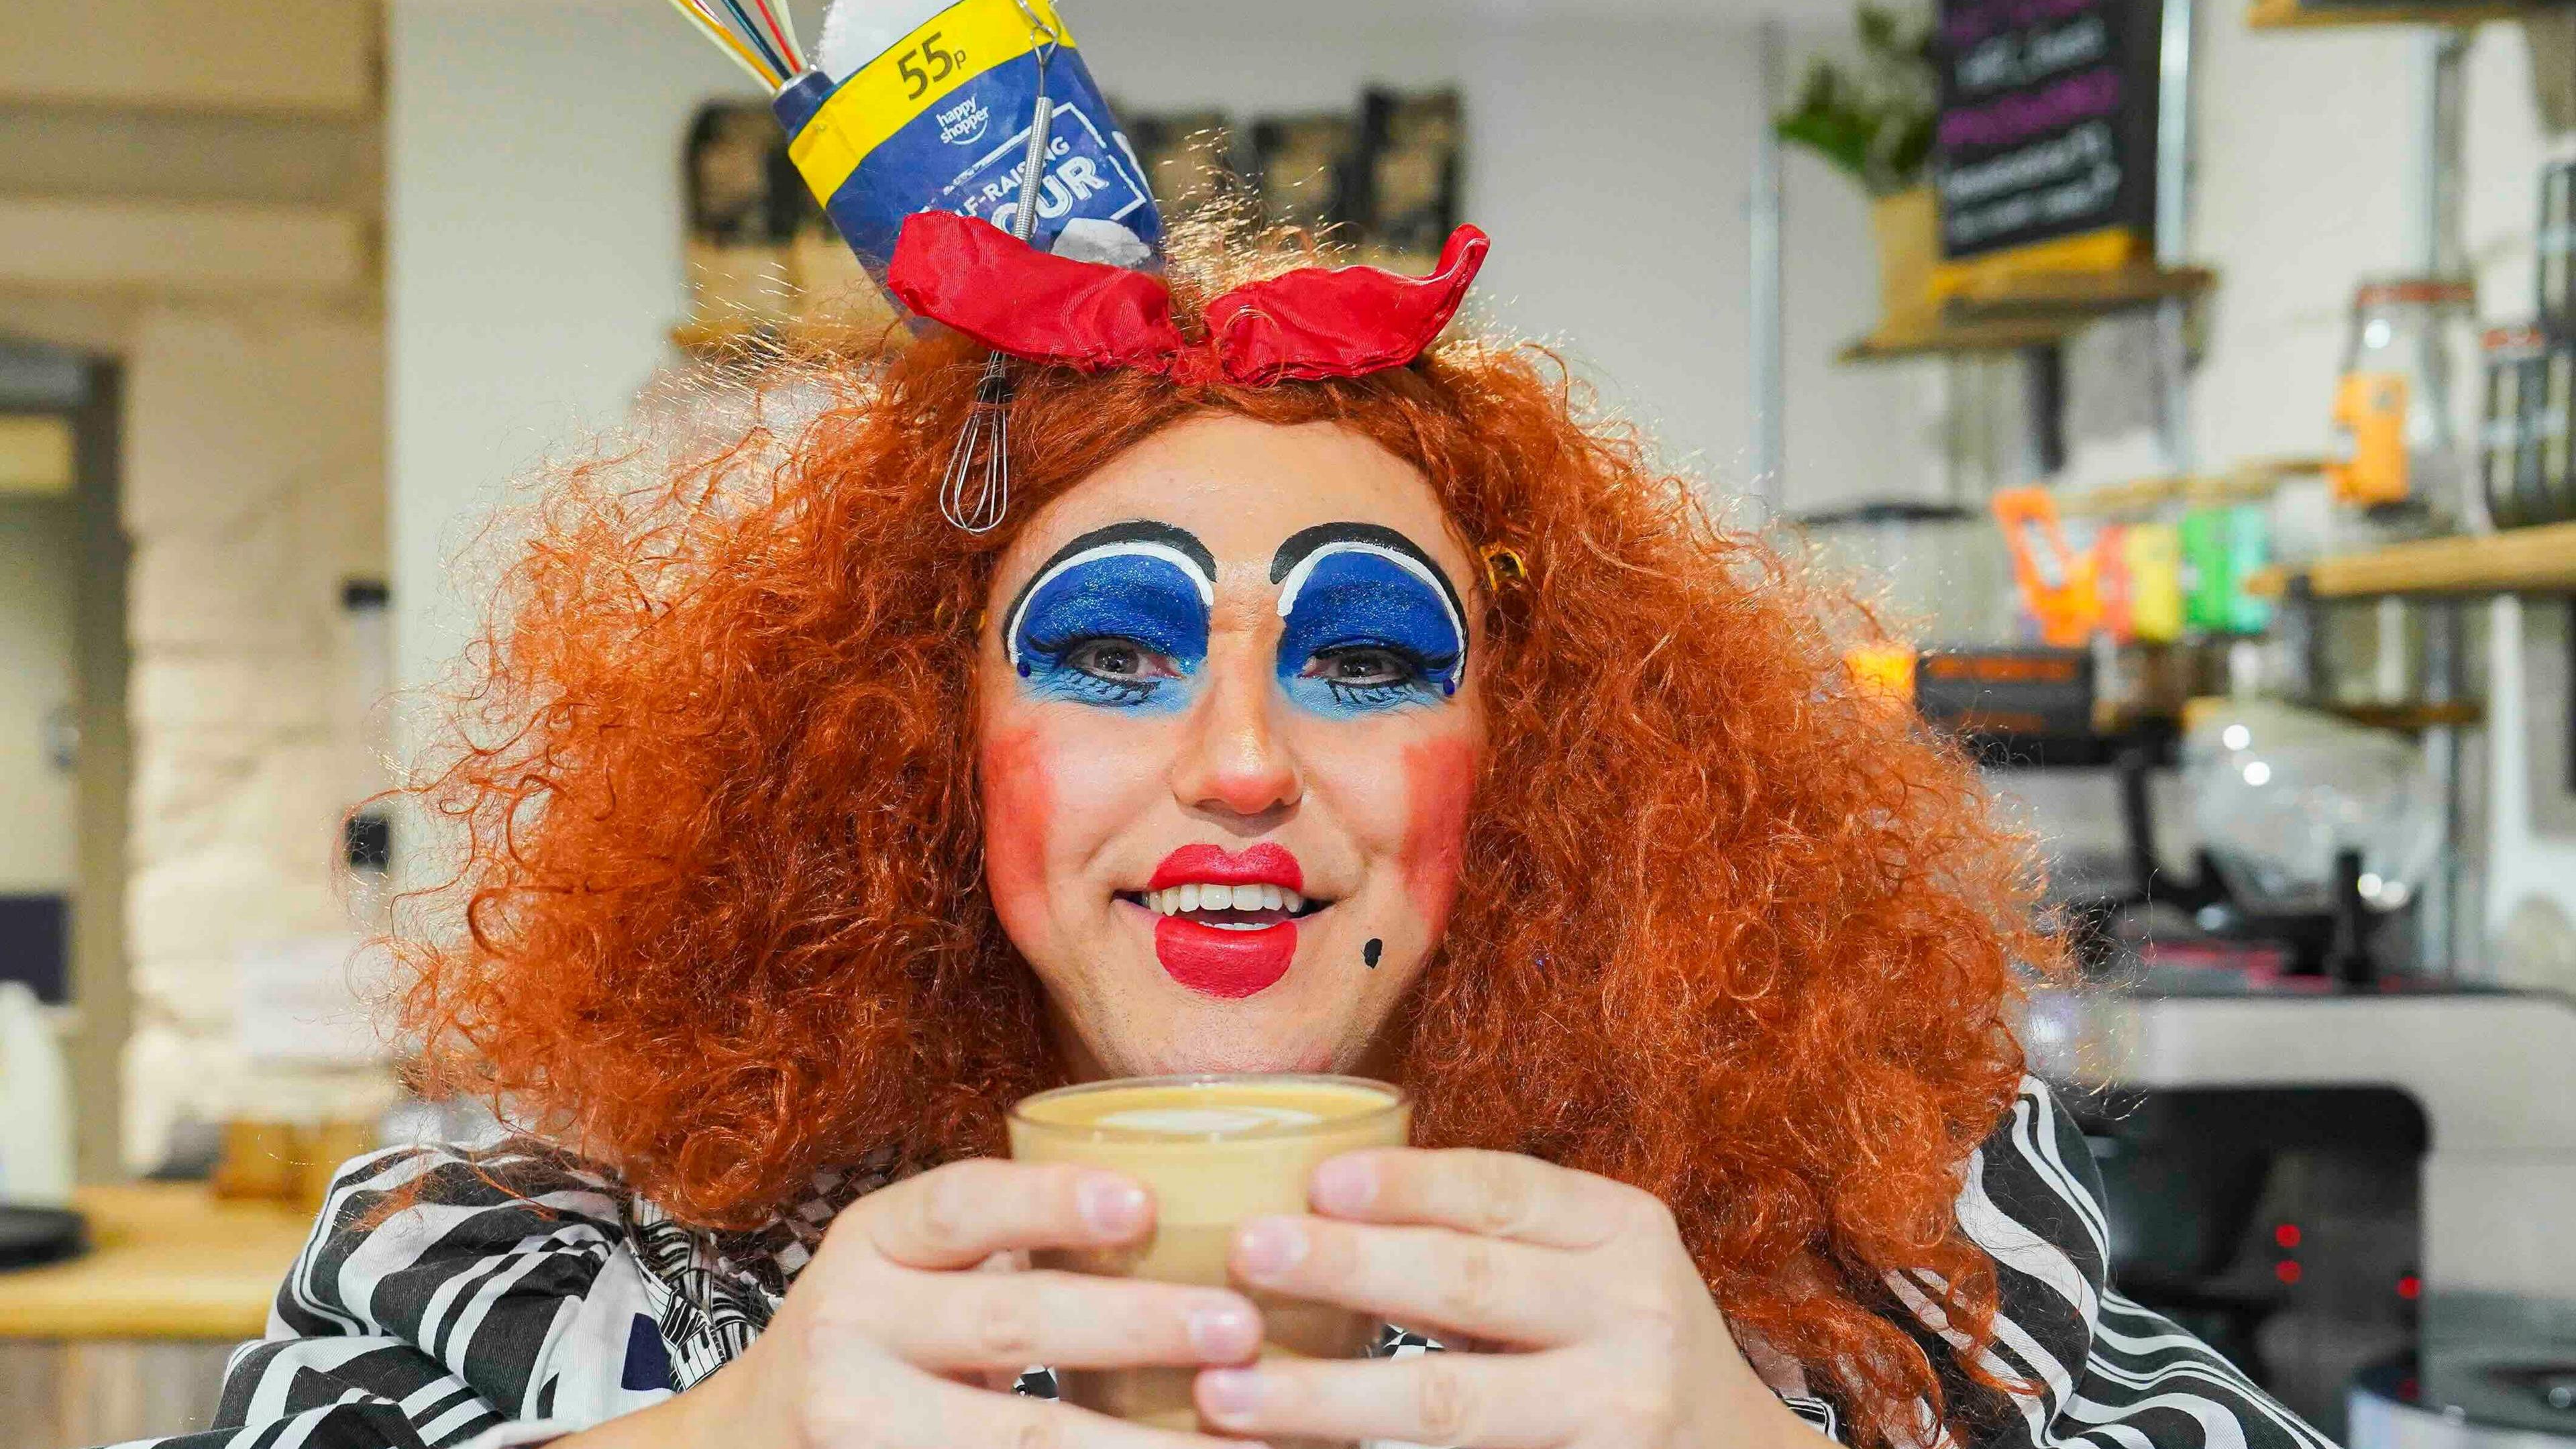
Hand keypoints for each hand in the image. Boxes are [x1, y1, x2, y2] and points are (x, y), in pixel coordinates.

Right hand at [566, 1160, 1262, 1448]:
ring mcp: (858, 1428)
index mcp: (870, 1245)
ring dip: (1138, 1442)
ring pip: (1020, 1440)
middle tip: (1241, 1328)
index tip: (1143, 1202)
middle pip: (1010, 1324)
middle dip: (1136, 1325)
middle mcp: (849, 1329)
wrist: (747, 1444)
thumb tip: (1188, 1214)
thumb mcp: (909, 1270)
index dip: (1050, 1201)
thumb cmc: (878, 1337)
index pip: (960, 1207)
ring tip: (1242, 1437)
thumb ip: (1007, 1245)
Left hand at [1190, 1149, 1831, 1448]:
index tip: (1315, 1179)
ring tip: (1226, 1390)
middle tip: (1244, 1252)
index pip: (1504, 1191)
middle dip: (1347, 1267)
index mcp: (1623, 1232)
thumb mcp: (1592, 1266)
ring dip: (1327, 1396)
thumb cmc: (1624, 1345)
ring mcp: (1617, 1413)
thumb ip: (1493, 1236)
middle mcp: (1633, 1315)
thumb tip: (1317, 1197)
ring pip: (1451, 1403)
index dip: (1406, 1184)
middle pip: (1468, 1286)